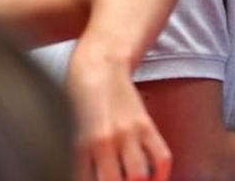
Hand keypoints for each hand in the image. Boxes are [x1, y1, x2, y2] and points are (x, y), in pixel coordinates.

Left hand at [66, 46, 171, 180]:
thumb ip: (80, 159)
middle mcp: (104, 142)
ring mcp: (128, 133)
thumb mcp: (72, 131)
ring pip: (138, 175)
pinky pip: (161, 157)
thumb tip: (89, 175)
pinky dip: (162, 174)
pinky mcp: (146, 125)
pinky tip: (156, 179)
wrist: (100, 64)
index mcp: (80, 146)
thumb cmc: (80, 98)